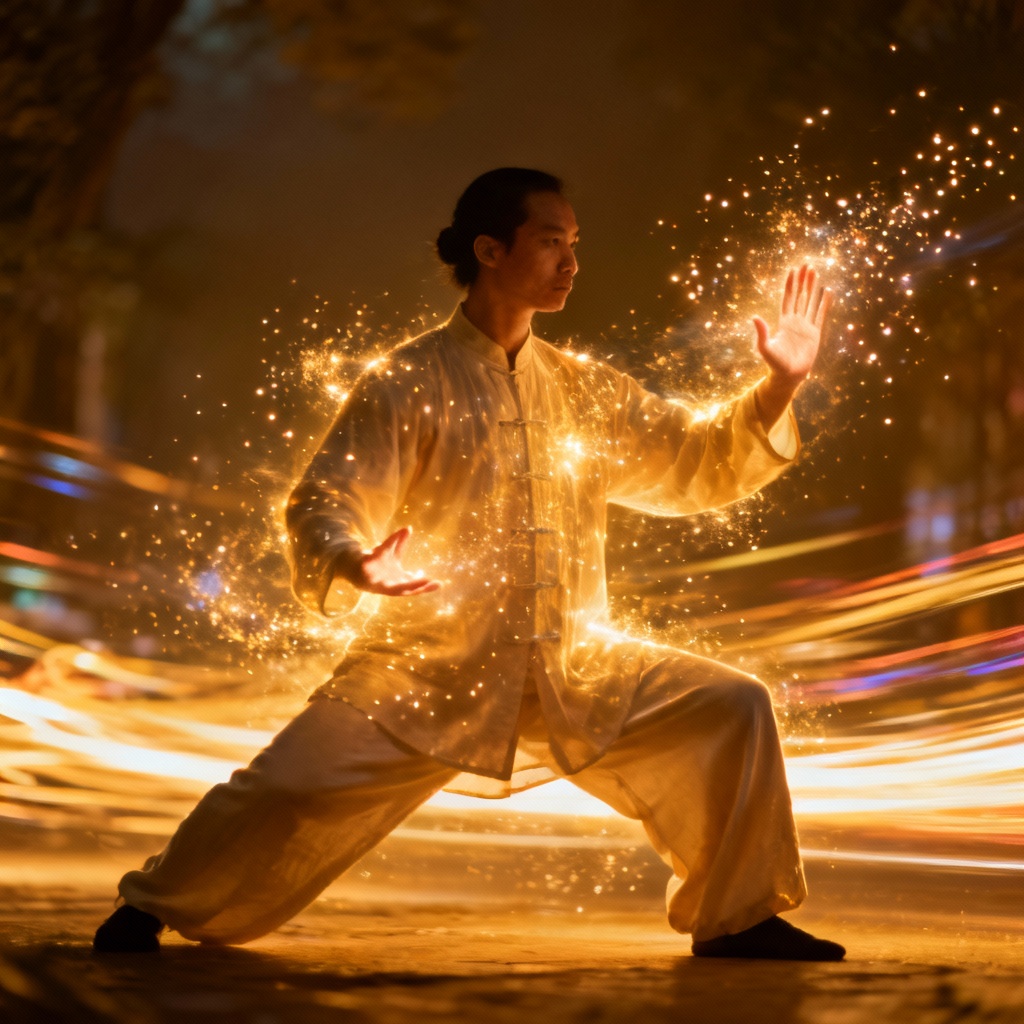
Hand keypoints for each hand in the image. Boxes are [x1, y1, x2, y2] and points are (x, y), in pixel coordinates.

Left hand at [338, 526, 440, 596]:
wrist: (350, 566)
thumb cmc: (372, 563)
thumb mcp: (388, 553)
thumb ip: (398, 543)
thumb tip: (408, 528)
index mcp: (397, 580)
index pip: (414, 585)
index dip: (426, 586)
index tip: (439, 583)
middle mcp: (390, 585)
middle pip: (407, 589)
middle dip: (419, 586)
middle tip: (434, 584)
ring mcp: (378, 583)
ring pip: (393, 587)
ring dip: (404, 584)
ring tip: (414, 578)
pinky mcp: (366, 576)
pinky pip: (374, 562)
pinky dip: (377, 555)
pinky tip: (377, 549)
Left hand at [753, 264, 831, 427]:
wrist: (789, 376)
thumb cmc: (775, 364)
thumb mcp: (765, 348)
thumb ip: (761, 333)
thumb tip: (754, 317)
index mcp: (783, 322)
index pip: (788, 298)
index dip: (790, 284)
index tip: (793, 270)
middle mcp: (795, 321)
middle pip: (799, 296)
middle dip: (802, 281)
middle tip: (806, 264)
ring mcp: (806, 326)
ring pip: (810, 302)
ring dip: (813, 288)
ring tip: (815, 273)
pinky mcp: (815, 334)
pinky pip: (821, 315)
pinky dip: (824, 303)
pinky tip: (828, 292)